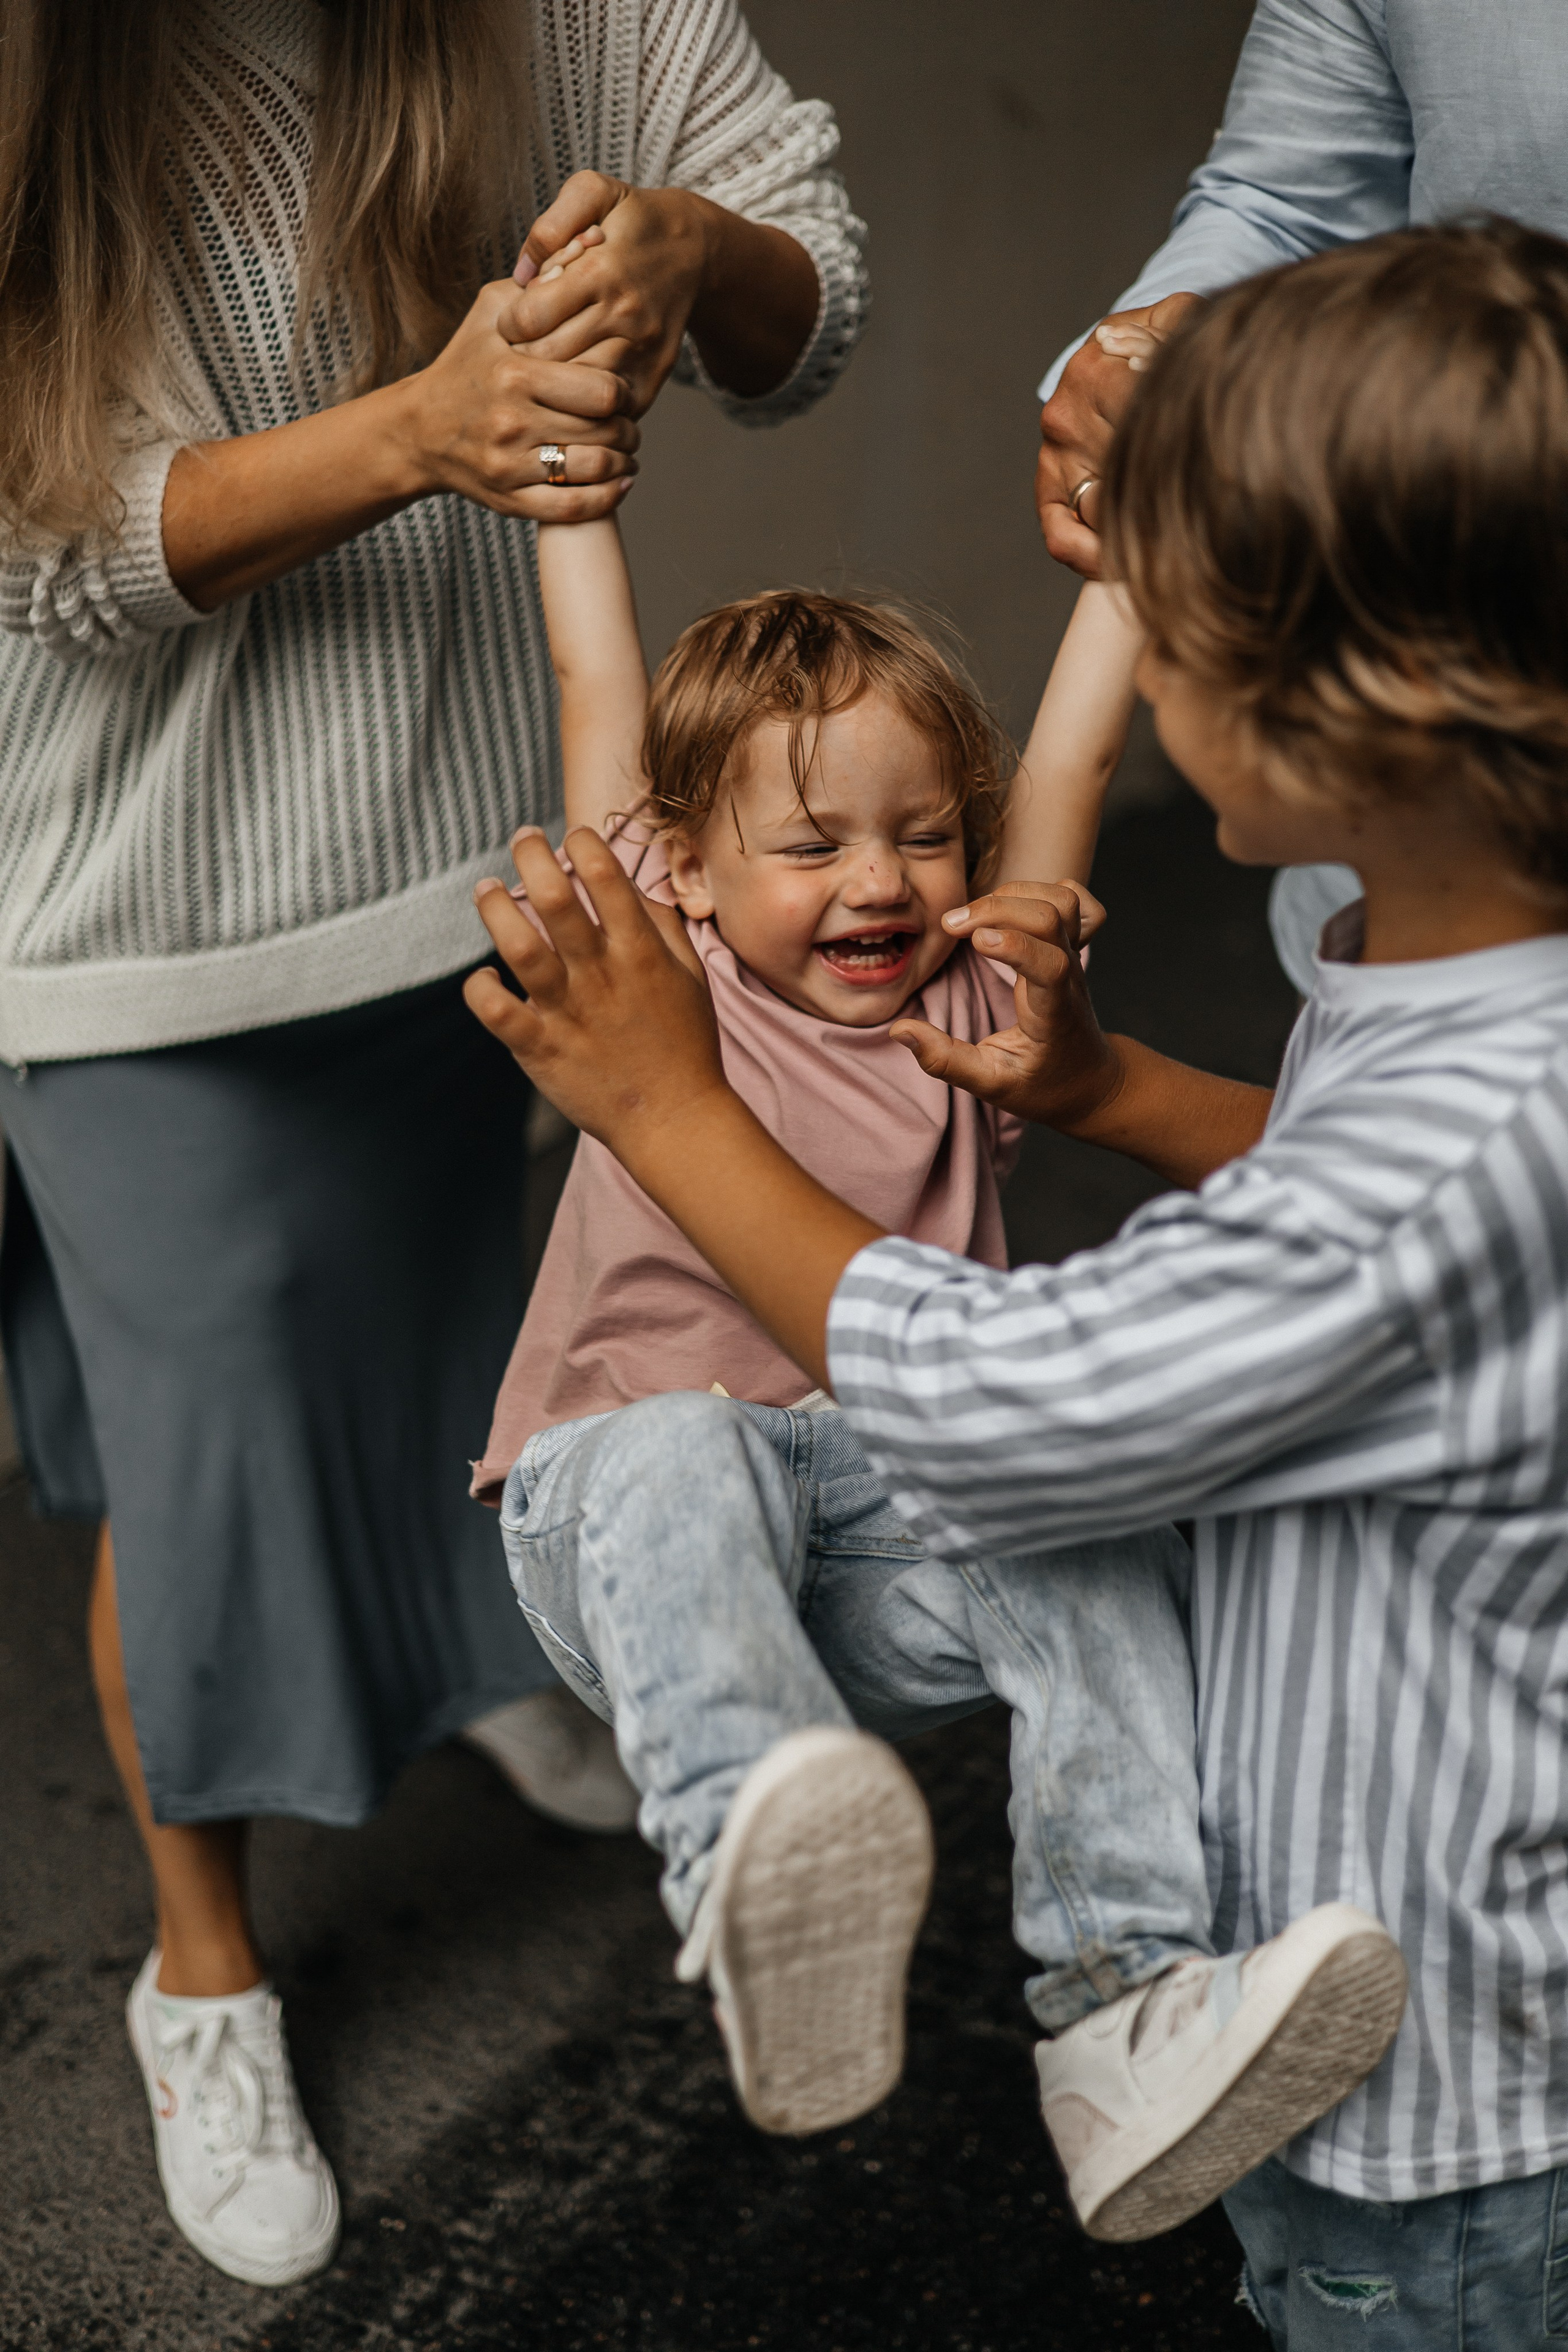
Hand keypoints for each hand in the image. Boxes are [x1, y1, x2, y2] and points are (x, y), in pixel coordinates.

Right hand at [389, 276, 639, 519]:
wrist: (419, 430)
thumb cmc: (466, 362)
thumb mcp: (494, 311)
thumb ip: (543, 281)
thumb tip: (591, 243)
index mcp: (514, 373)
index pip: (601, 388)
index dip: (623, 390)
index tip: (621, 388)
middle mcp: (512, 421)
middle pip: (605, 430)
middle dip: (628, 427)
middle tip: (628, 421)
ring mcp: (510, 465)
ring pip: (595, 470)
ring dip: (622, 461)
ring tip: (625, 450)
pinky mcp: (510, 501)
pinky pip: (573, 508)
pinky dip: (606, 498)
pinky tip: (619, 482)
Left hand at [464, 827, 726, 1149]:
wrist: (674, 1119)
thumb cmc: (685, 1044)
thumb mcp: (691, 977)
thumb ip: (663, 927)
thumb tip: (632, 888)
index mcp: (640, 953)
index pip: (606, 876)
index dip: (584, 843)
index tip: (574, 839)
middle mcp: (600, 975)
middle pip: (554, 897)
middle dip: (530, 855)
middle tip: (522, 840)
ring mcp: (567, 1012)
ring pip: (518, 945)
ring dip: (494, 908)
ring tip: (488, 890)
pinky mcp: (539, 1048)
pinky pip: (493, 1010)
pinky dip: (480, 986)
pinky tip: (487, 975)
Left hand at [509, 172, 711, 413]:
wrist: (694, 251)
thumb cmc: (632, 220)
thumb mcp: (592, 191)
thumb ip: (549, 224)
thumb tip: (520, 275)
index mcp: (602, 272)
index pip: (531, 318)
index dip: (509, 322)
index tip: (512, 318)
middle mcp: (624, 316)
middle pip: (549, 360)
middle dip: (524, 356)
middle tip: (523, 347)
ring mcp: (642, 352)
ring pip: (575, 390)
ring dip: (552, 384)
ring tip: (544, 366)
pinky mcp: (652, 378)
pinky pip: (606, 408)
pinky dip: (583, 403)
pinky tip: (572, 385)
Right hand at [890, 882, 1127, 1131]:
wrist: (1089, 1080)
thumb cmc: (1042, 1085)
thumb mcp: (992, 1086)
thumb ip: (945, 1061)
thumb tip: (901, 1031)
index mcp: (1053, 1012)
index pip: (1050, 965)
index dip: (1016, 945)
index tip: (973, 941)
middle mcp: (1071, 976)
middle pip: (1052, 917)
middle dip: (997, 908)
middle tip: (951, 926)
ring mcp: (1077, 956)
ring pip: (1064, 900)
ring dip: (1015, 893)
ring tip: (976, 916)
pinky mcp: (1075, 946)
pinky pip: (1078, 901)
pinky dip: (1045, 890)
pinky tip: (1016, 907)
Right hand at [1036, 292, 1202, 577]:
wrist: (1112, 356)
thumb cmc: (1153, 345)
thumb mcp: (1176, 318)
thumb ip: (1190, 327)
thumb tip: (1204, 349)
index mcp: (1097, 371)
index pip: (1140, 422)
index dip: (1185, 453)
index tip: (1224, 472)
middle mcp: (1067, 415)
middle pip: (1126, 475)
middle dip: (1172, 496)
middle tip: (1215, 512)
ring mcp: (1055, 455)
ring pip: (1100, 512)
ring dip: (1140, 529)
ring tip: (1182, 537)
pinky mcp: (1047, 488)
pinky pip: (1062, 536)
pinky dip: (1092, 557)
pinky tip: (1124, 561)